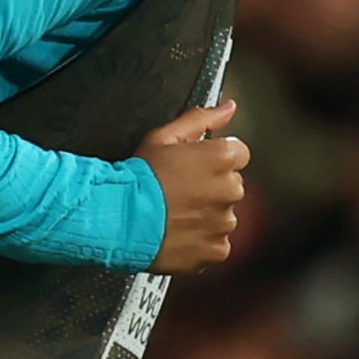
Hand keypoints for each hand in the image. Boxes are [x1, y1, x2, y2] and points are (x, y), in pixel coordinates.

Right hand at [136, 100, 247, 273]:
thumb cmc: (139, 178)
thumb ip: (201, 119)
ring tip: (176, 213)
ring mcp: (223, 222)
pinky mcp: (216, 249)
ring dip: (207, 213)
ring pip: (224, 214)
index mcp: (221, 158)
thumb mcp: (163, 137)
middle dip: (212, 186)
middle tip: (180, 189)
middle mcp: (229, 190)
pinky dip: (202, 239)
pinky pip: (217, 242)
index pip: (238, 153)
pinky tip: (179, 231)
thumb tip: (228, 109)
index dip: (214, 158)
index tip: (195, 166)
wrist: (119, 218)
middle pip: (232, 184)